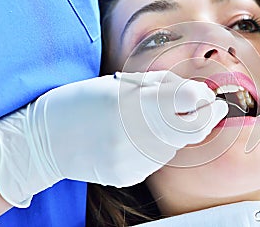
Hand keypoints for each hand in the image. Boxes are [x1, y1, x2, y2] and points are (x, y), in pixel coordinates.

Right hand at [0, 71, 226, 206]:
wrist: (46, 139)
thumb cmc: (83, 102)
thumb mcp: (119, 84)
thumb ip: (160, 88)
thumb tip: (197, 94)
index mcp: (130, 102)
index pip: (185, 102)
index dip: (205, 100)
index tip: (214, 98)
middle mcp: (133, 134)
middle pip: (188, 129)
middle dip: (203, 118)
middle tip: (210, 107)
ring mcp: (130, 160)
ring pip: (173, 146)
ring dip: (173, 133)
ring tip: (150, 122)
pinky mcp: (127, 176)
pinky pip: (156, 161)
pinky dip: (155, 148)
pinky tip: (134, 140)